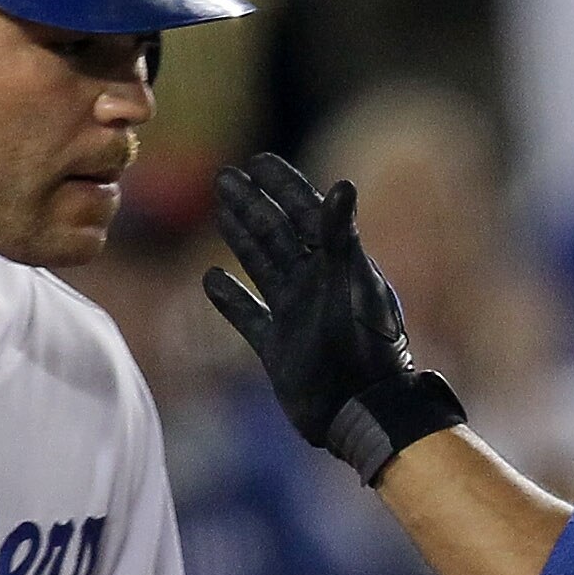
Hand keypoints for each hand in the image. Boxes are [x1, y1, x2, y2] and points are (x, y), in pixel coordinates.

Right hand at [204, 153, 464, 482]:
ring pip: (262, 265)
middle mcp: (314, 283)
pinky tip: (210, 279)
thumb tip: (342, 185)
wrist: (360, 413)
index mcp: (335, 263)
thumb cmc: (362, 349)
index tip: (257, 161)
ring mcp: (295, 314)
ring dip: (241, 237)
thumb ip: (341, 239)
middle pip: (277, 233)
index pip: (305, 212)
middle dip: (252, 204)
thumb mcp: (352, 287)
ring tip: (222, 211)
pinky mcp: (278, 348)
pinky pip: (248, 315)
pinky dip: (230, 298)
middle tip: (225, 177)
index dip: (282, 185)